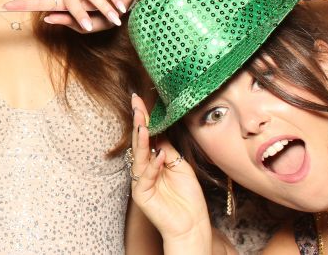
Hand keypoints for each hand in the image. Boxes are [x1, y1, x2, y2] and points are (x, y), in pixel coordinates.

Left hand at [2, 0, 140, 32]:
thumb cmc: (106, 13)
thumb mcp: (90, 25)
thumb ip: (70, 23)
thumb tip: (47, 18)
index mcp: (64, 0)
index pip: (43, 2)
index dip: (25, 4)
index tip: (5, 6)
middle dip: (79, 13)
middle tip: (89, 26)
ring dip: (102, 7)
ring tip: (115, 18)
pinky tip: (120, 6)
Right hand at [128, 94, 210, 248]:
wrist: (192, 225)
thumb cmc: (188, 198)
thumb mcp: (180, 166)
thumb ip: (167, 150)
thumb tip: (158, 130)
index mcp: (153, 160)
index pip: (147, 136)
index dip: (144, 119)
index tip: (139, 101)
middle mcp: (143, 168)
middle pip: (139, 142)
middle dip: (138, 123)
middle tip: (136, 105)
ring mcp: (140, 180)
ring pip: (139, 156)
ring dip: (141, 140)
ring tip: (142, 124)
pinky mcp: (141, 193)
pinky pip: (146, 176)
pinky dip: (153, 166)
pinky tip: (159, 155)